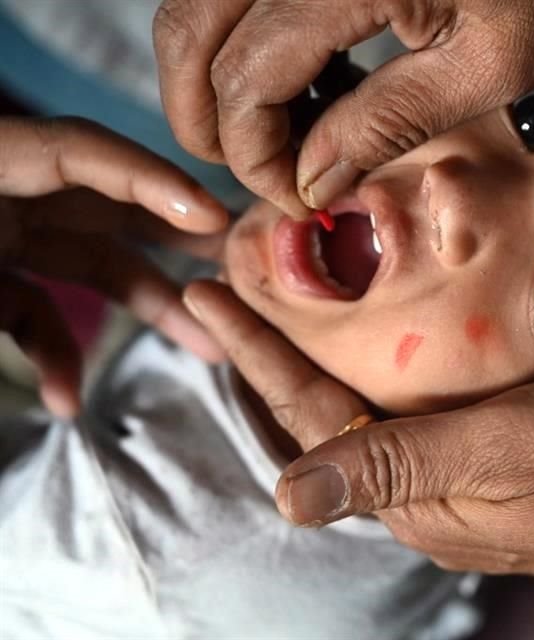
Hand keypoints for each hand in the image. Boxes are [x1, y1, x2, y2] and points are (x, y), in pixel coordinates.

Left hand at [1, 116, 228, 416]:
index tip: (216, 220)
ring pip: (96, 268)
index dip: (152, 178)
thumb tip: (110, 294)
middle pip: (115, 207)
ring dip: (154, 309)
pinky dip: (62, 358)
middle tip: (254, 262)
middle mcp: (9, 196)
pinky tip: (68, 402)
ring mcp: (5, 240)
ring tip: (211, 350)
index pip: (81, 151)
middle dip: (187, 235)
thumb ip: (14, 297)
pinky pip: (40, 316)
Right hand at [153, 0, 533, 216]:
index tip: (299, 200)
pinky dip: (248, 40)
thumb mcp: (487, 66)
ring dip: (221, 78)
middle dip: (208, 121)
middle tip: (261, 175)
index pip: (245, 82)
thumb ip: (388, 123)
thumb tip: (313, 182)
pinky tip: (312, 78)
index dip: (257, 158)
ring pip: (199, 7)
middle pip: (191, 34)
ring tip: (291, 132)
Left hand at [177, 284, 533, 586]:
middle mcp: (430, 506)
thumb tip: (285, 499)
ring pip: (364, 433)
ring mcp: (465, 498)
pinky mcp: (500, 482)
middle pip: (325, 429)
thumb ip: (396, 467)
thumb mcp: (503, 452)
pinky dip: (370, 399)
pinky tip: (368, 379)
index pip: (312, 418)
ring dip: (314, 382)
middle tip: (224, 305)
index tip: (206, 295)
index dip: (256, 354)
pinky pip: (409, 436)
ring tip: (272, 334)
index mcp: (420, 499)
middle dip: (269, 366)